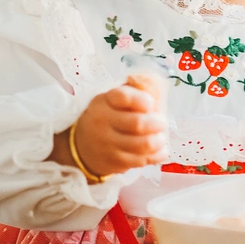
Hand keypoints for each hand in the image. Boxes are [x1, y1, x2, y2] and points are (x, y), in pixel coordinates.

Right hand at [47, 85, 167, 178]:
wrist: (82, 146)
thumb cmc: (106, 116)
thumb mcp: (111, 99)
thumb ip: (132, 90)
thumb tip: (154, 80)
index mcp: (105, 102)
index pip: (123, 97)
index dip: (141, 99)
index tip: (150, 103)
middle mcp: (104, 123)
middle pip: (137, 123)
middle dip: (157, 123)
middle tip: (163, 122)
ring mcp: (109, 145)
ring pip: (142, 145)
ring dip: (158, 141)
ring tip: (161, 137)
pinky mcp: (115, 163)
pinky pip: (141, 161)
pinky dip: (156, 156)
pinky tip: (160, 150)